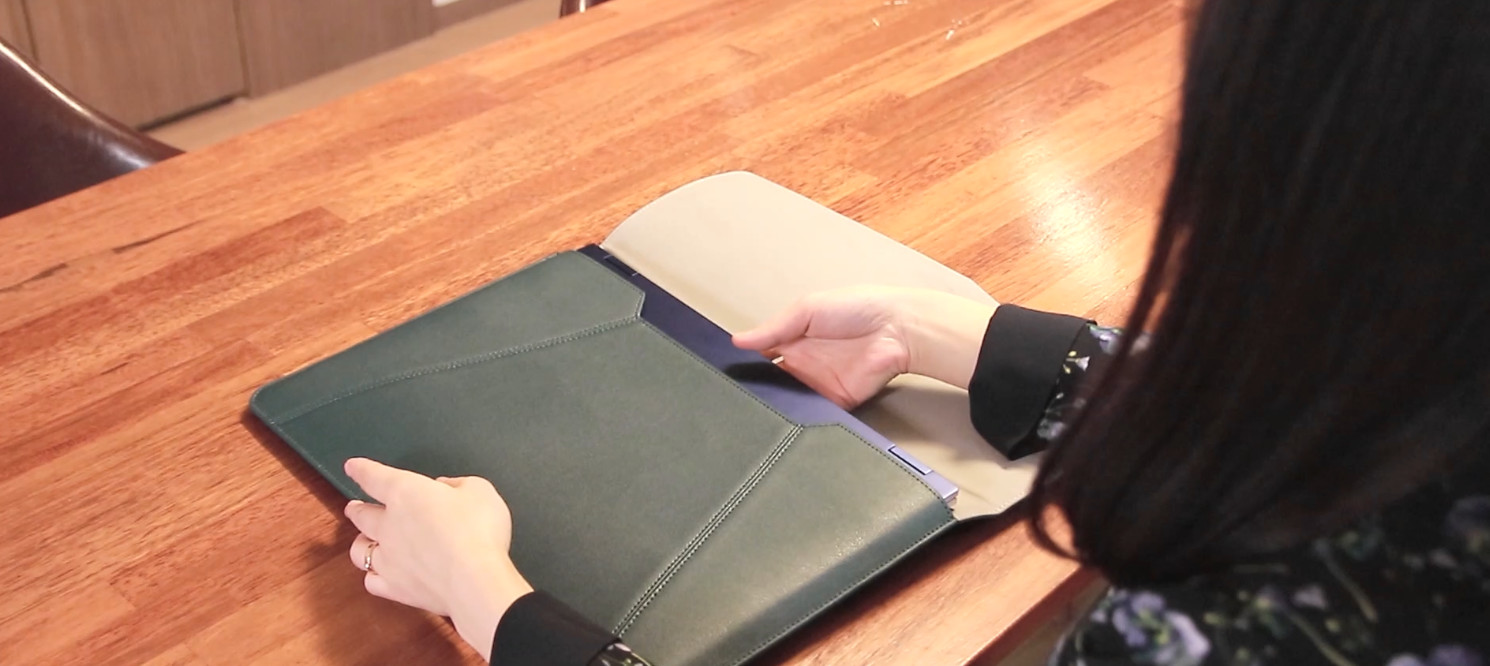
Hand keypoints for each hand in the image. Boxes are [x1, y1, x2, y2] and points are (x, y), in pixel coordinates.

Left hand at [343, 458, 532, 661]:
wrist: (475, 581)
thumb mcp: (480, 490)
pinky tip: (379, 576)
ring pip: (359, 550)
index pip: (373, 477)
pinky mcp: (395, 588)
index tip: (353, 467)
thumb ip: (459, 484)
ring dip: (360, 543)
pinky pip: (372, 581)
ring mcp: (388, 558)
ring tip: (363, 542)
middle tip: (354, 507)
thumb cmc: (479, 532)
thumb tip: (446, 487)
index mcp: (405, 493)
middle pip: (361, 515)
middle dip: (356, 509)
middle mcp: (389, 524)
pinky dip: (373, 576)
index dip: (361, 470)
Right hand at [732, 287, 997, 408]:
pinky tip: (787, 416)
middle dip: (757, 389)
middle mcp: (803, 363)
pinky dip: (801, 417)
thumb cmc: (858, 307)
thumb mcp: (806, 309)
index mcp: (794, 339)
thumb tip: (738, 339)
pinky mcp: (835, 402)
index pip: (761, 356)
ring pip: (788, 402)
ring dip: (776, 405)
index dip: (745, 364)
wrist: (897, 327)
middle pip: (771, 382)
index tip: (725, 373)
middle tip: (736, 395)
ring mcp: (818, 384)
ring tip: (756, 407)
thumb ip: (772, 329)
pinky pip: (814, 414)